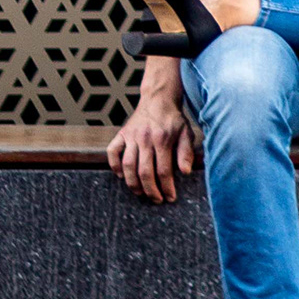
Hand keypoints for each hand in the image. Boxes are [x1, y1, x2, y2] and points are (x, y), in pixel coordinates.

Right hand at [108, 63, 195, 203]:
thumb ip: (186, 153)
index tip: (170, 198)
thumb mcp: (186, 133)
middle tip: (156, 200)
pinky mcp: (122, 133)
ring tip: (140, 193)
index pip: (163, 171)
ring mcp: (131, 136)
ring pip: (127, 165)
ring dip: (133, 184)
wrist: (158, 98)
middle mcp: (145, 138)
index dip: (167, 188)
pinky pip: (112, 152)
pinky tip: (121, 176)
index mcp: (162, 139)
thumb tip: (186, 172)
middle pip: (144, 172)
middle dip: (150, 191)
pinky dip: (114, 166)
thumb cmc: (173, 119)